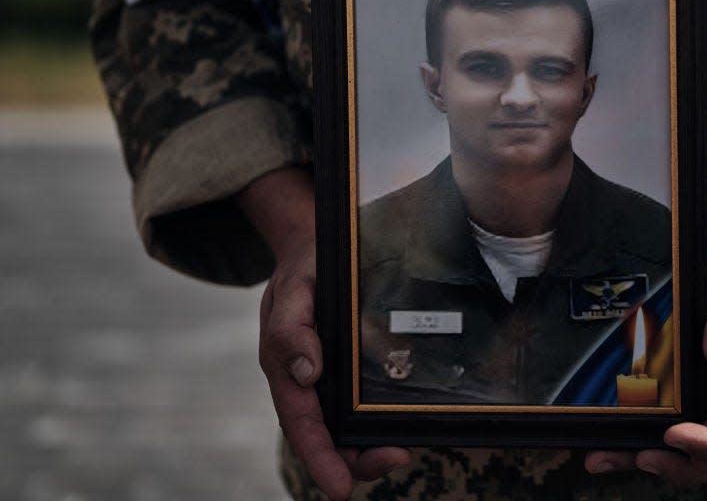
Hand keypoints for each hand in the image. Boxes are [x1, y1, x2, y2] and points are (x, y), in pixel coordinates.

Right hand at [240, 167, 409, 499]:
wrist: (317, 247)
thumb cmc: (304, 269)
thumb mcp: (293, 286)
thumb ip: (291, 326)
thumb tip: (306, 372)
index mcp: (285, 366)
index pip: (301, 422)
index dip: (320, 458)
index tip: (340, 489)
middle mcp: (308, 380)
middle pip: (327, 436)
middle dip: (356, 460)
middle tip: (396, 460)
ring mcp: (330, 377)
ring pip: (346, 427)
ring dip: (370, 447)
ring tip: (402, 451)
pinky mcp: (351, 369)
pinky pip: (361, 402)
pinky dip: (378, 420)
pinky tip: (404, 423)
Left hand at [586, 150, 706, 486]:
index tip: (675, 434)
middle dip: (677, 465)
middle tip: (637, 458)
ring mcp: (699, 387)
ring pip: (682, 446)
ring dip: (644, 457)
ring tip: (600, 457)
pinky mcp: (673, 381)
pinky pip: (659, 420)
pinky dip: (633, 437)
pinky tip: (598, 438)